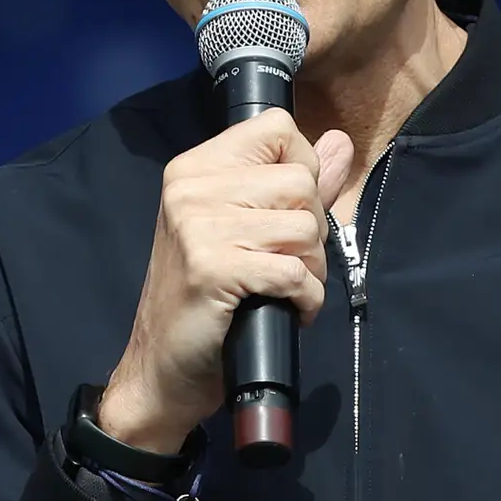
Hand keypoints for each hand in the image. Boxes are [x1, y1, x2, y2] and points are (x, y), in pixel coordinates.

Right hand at [95, 111, 359, 450]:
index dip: (303, 167)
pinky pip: (294, 271)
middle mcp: (190, 189)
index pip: (276, 129)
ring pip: (304, 227)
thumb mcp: (244, 233)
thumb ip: (294, 186)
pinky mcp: (211, 268)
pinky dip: (305, 299)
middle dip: (312, 230)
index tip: (288, 212)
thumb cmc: (202, 304)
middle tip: (287, 263)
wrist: (160, 371)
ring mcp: (198, 227)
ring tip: (285, 289)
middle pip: (300, 181)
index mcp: (194, 169)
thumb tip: (340, 144)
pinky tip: (287, 310)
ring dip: (311, 269)